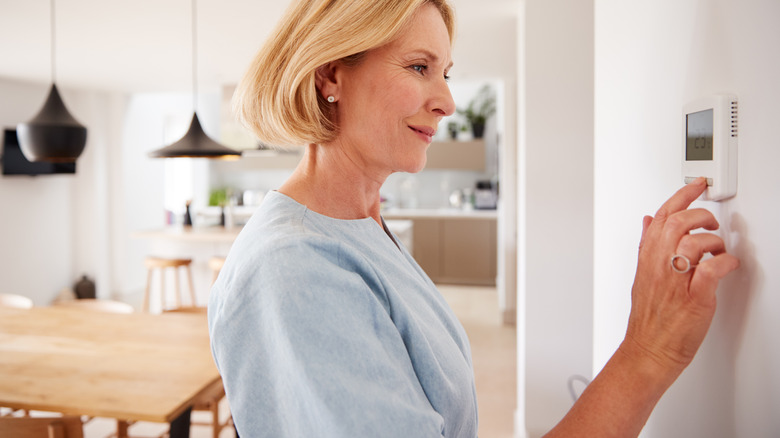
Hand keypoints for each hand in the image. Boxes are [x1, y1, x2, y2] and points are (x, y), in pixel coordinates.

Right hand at [623, 177, 739, 373]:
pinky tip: (725, 265)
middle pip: (678, 223)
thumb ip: (646, 245)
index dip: (681, 196)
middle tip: (711, 223)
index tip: (696, 186)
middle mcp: (660, 267)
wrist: (648, 350)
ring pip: (693, 243)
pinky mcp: (694, 299)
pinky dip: (724, 263)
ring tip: (718, 250)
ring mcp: (676, 282)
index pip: (662, 216)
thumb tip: (648, 221)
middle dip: (701, 215)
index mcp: (648, 259)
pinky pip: (711, 271)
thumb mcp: (641, 275)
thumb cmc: (648, 319)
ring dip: (713, 242)